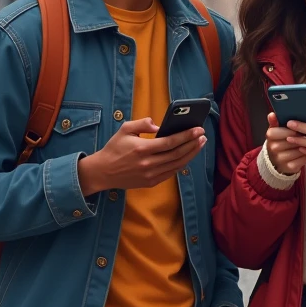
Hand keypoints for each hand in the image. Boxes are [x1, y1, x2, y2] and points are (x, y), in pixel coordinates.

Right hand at [77, 118, 205, 195]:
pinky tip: (188, 156)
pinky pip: (171, 173)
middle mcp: (148, 164)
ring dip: (191, 154)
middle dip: (193, 144)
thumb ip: (143, 123)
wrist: (103, 172)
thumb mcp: (125, 129)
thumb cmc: (114, 148)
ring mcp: (150, 175)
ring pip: (177, 165)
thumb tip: (159, 125)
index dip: (186, 136)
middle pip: (177, 154)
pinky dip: (181, 164)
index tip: (198, 129)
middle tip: (203, 135)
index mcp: (142, 149)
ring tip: (200, 144)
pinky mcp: (151, 182)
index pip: (170, 142)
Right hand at [265, 112, 305, 175]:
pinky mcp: (290, 167)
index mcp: (270, 135)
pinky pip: (304, 158)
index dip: (297, 129)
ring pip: (301, 149)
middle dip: (304, 136)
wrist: (276, 161)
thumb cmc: (279, 141)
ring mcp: (282, 158)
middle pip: (295, 139)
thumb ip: (275, 122)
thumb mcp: (275, 130)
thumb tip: (272, 114)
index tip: (302, 128)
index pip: (287, 130)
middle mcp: (274, 147)